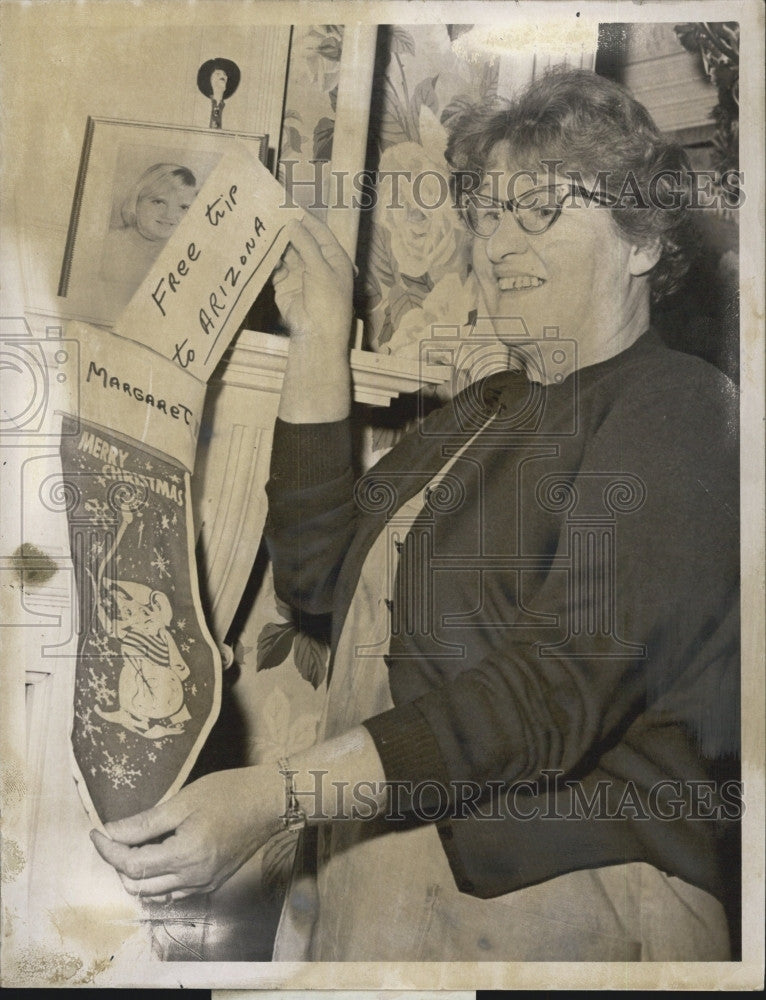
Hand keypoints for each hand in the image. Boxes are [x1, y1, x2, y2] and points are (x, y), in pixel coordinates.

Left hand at [90, 765, 282, 900]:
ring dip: (136, 874)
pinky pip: (173, 892)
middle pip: (139, 885)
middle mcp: (193, 877)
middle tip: (114, 836)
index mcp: (185, 855)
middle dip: (118, 863)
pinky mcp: (212, 882)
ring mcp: (204, 883)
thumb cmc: (229, 792)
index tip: (95, 832)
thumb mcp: (183, 800)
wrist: (268, 801)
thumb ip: (145, 822)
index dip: (108, 851)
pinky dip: (157, 880)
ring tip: (133, 846)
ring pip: (154, 893)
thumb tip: (111, 831)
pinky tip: (157, 858)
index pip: (132, 865)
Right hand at [273, 212, 354, 352]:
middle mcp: (317, 263)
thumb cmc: (328, 301)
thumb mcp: (320, 268)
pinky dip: (269, 258)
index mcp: (334, 258)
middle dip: (288, 228)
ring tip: (263, 225)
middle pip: (301, 240)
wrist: (316, 333)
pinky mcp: (284, 283)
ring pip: (287, 252)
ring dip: (277, 242)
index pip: (319, 232)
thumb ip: (306, 244)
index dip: (305, 218)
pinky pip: (276, 266)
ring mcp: (300, 273)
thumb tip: (292, 222)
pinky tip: (261, 247)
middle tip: (271, 211)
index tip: (289, 204)